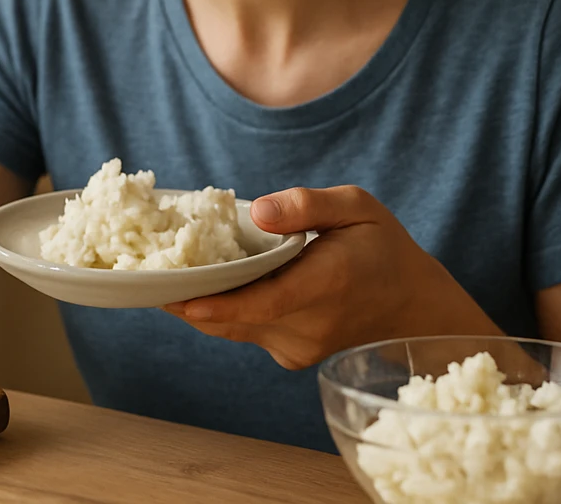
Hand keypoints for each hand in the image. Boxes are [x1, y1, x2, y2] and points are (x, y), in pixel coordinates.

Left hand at [163, 186, 500, 369]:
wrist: (413, 307)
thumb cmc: (384, 248)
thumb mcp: (358, 206)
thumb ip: (307, 205)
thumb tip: (257, 210)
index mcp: (326, 284)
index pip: (262, 302)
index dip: (215, 304)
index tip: (174, 298)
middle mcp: (309, 325)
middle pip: (234, 316)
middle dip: (189, 295)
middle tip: (146, 267)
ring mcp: (298, 348)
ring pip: (234, 326)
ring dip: (202, 302)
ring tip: (166, 269)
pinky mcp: (290, 355)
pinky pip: (245, 330)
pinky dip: (224, 309)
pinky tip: (209, 283)